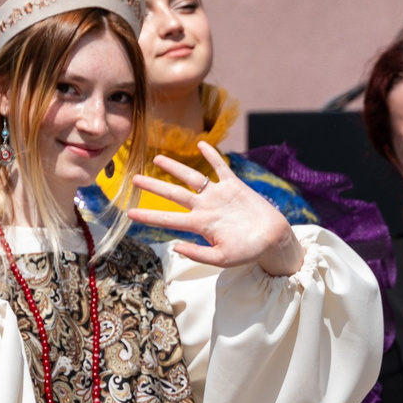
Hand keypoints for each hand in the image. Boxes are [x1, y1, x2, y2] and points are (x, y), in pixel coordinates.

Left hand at [127, 141, 302, 275]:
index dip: (149, 216)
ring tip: (158, 158)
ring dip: (175, 167)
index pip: (168, 219)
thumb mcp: (221, 259)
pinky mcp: (234, 186)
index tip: (129, 213)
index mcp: (199, 224)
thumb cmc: (248, 252)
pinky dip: (212, 155)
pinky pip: (221, 167)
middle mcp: (205, 207)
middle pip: (174, 194)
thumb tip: (175, 246)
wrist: (272, 239)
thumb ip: (197, 254)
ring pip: (193, 177)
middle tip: (134, 178)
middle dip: (154, 186)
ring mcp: (218, 195)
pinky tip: (202, 143)